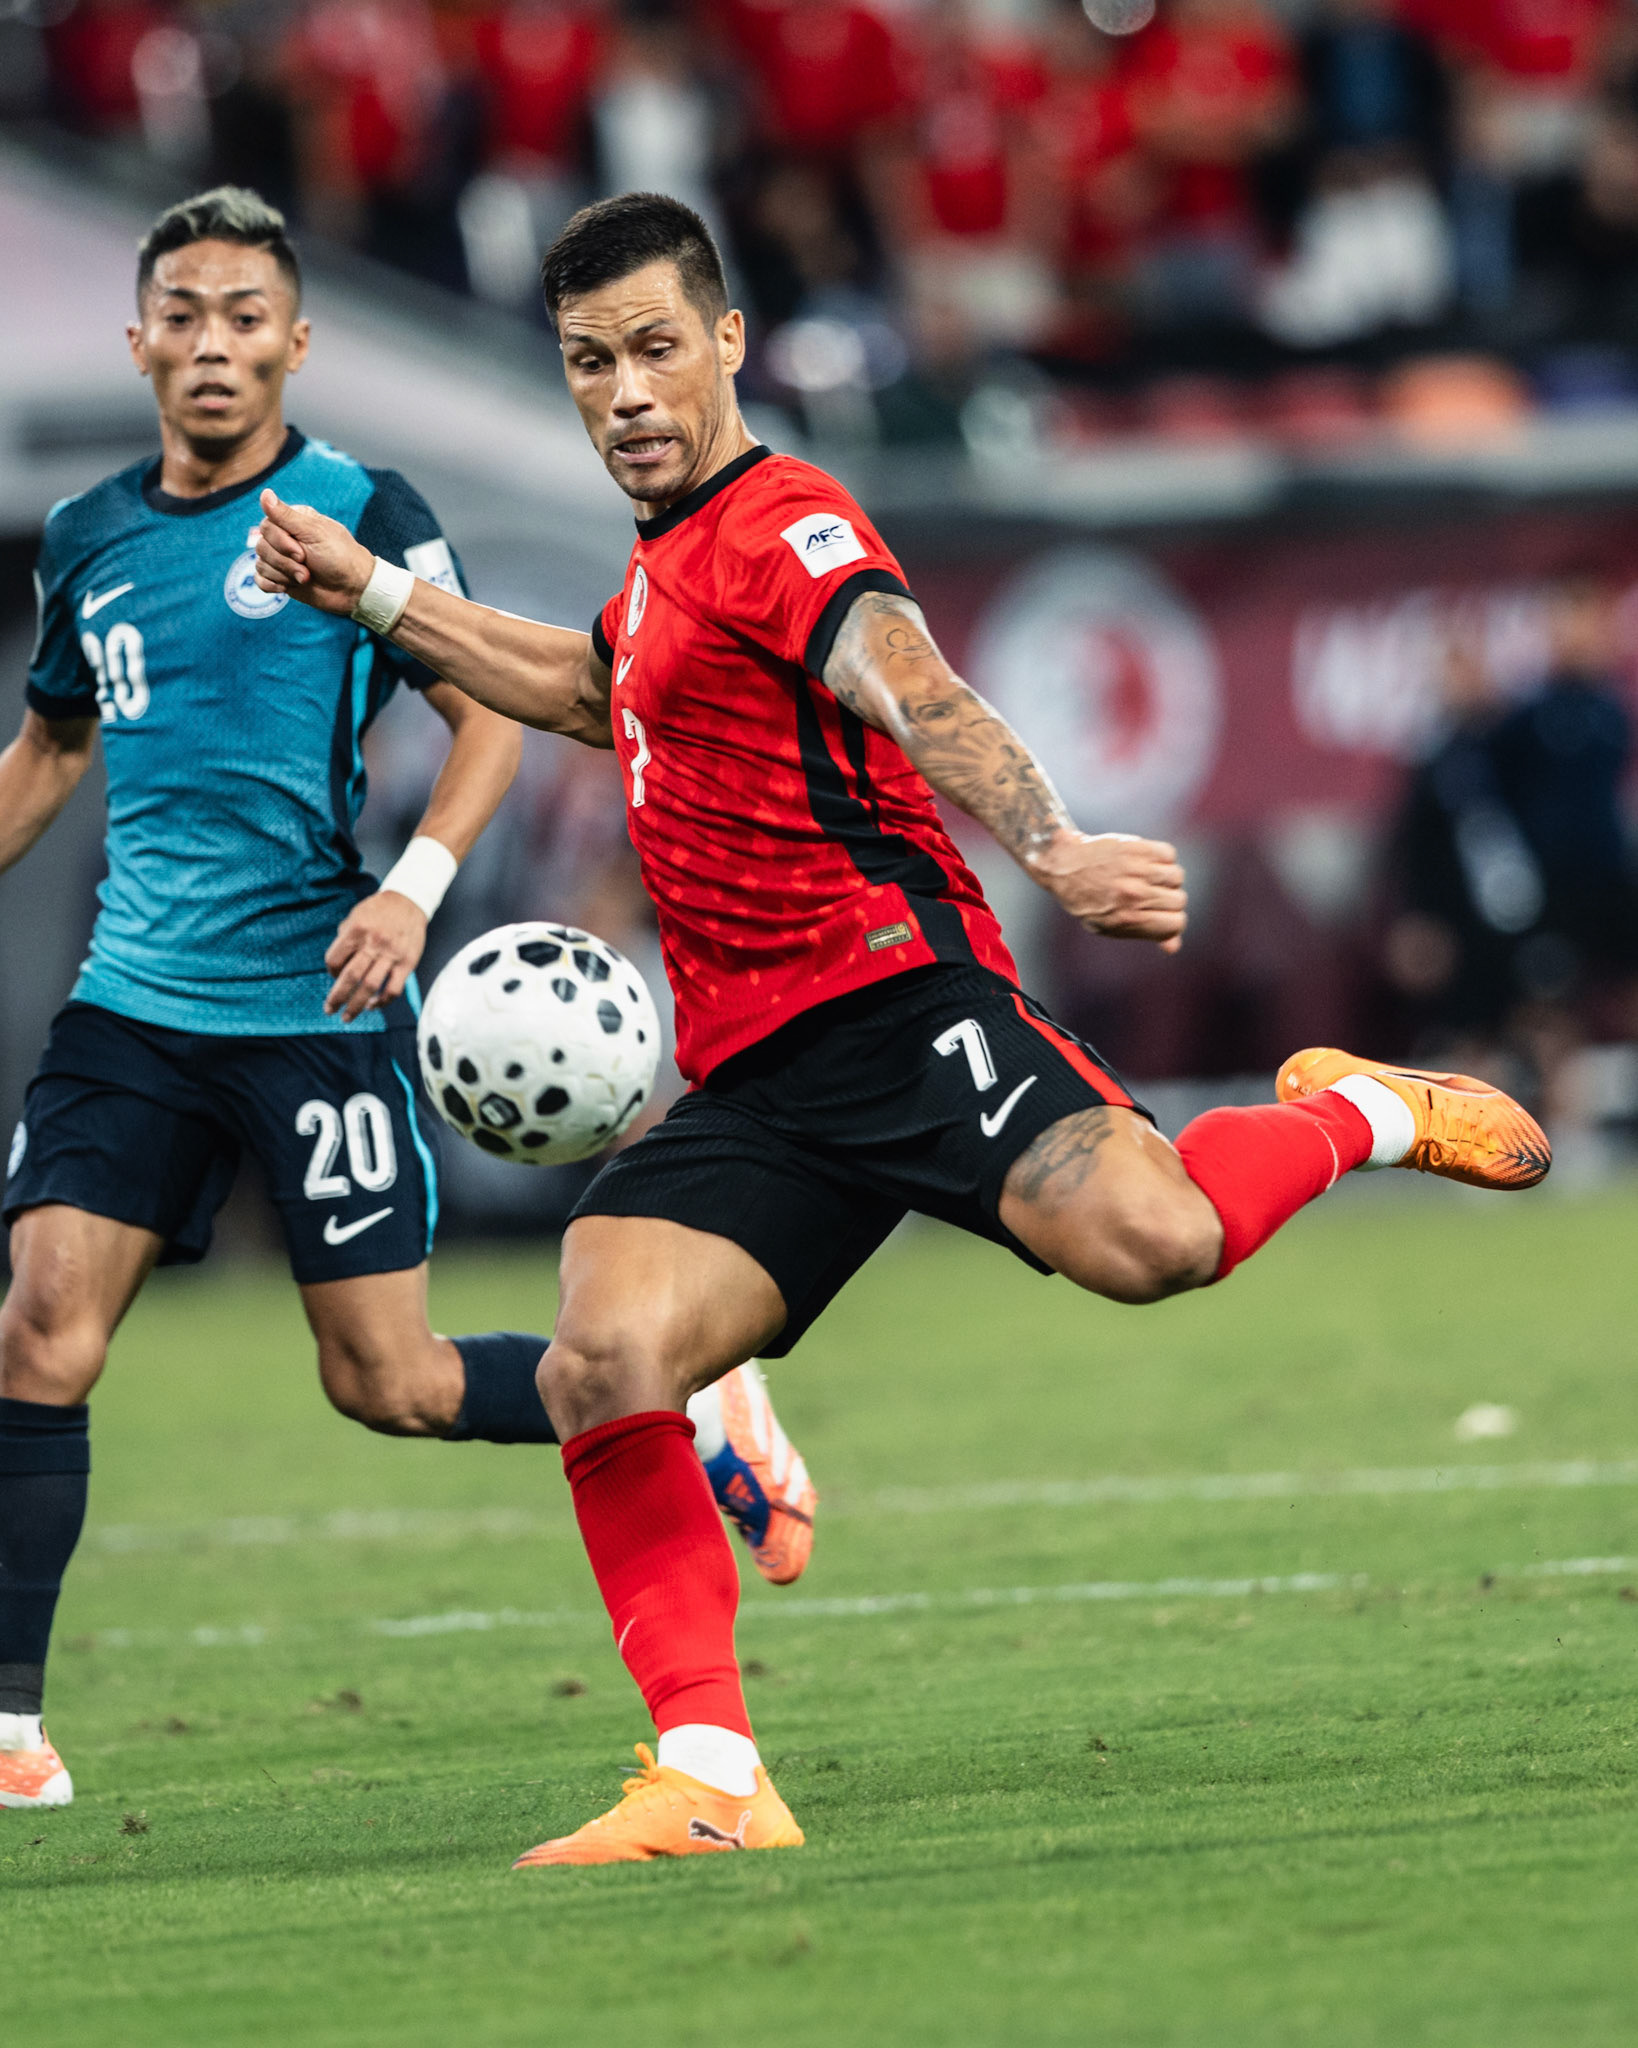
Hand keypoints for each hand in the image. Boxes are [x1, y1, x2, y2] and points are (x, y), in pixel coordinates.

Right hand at [255, 490, 372, 616]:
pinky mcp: (281, 578)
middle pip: (261, 546)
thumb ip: (286, 515)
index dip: (280, 542)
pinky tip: (286, 587)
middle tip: (307, 566)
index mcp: (292, 522)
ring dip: (284, 575)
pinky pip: (260, 580)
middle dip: (284, 562)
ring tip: (305, 578)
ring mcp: (282, 559)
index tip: (302, 553)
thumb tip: (265, 493)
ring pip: (261, 564)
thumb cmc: (340, 556)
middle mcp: (284, 538)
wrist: (353, 589)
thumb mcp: (314, 533)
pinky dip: (272, 585)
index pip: (266, 526)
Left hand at [325, 889, 427, 1019]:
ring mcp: (392, 955)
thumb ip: (344, 938)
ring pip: (370, 986)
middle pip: (350, 977)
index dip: (330, 971)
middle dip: (337, 997)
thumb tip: (336, 965)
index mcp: (357, 930)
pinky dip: (382, 1001)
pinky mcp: (407, 963)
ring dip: (356, 1005)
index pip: (334, 959)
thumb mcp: (356, 915)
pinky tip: (373, 1005)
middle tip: (329, 1010)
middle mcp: (374, 943)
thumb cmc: (378, 909)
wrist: (409, 901)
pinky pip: (393, 989)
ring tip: (347, 1016)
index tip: (334, 976)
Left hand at [1028, 830, 1186, 951]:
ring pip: (1177, 876)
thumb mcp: (1110, 926)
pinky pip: (1169, 854)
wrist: (1064, 867)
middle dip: (1168, 899)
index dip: (1172, 921)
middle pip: (1179, 900)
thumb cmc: (1087, 901)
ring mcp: (1136, 870)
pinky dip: (1162, 857)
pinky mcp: (1136, 848)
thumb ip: (1144, 933)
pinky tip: (1146, 861)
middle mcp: (1134, 895)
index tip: (1160, 914)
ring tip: (1148, 877)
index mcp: (1128, 919)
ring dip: (1166, 877)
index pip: (1176, 923)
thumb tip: (1174, 947)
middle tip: (1149, 894)